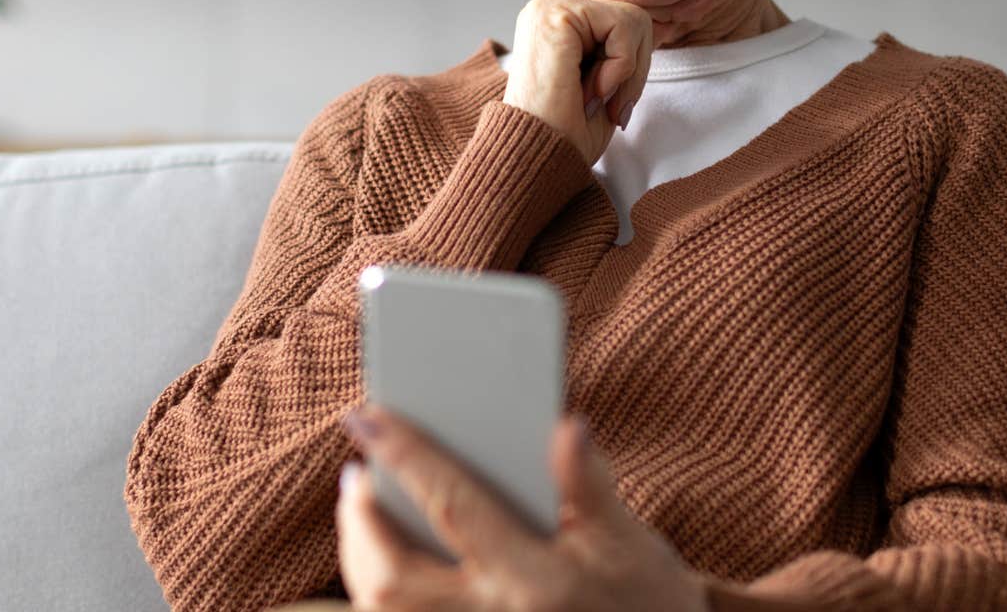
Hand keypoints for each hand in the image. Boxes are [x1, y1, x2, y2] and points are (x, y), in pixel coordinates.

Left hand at [336, 405, 708, 611]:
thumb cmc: (649, 608)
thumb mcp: (634, 545)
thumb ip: (592, 484)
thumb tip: (565, 424)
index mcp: (537, 583)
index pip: (454, 507)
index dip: (405, 455)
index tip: (365, 413)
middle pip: (393, 579)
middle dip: (361, 523)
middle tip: (356, 474)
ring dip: (362, 560)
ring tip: (364, 510)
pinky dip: (383, 596)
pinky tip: (387, 561)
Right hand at [501, 0, 657, 165]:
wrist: (538, 162)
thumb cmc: (567, 136)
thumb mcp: (604, 84)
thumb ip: (620, 51)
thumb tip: (645, 28)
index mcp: (557, 24)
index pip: (625, 26)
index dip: (632, 70)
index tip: (609, 107)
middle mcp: (548, 9)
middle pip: (634, 18)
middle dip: (634, 71)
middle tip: (605, 106)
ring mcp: (548, 8)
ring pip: (633, 20)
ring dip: (625, 72)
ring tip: (592, 97)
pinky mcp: (556, 15)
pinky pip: (623, 26)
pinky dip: (621, 67)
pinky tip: (590, 89)